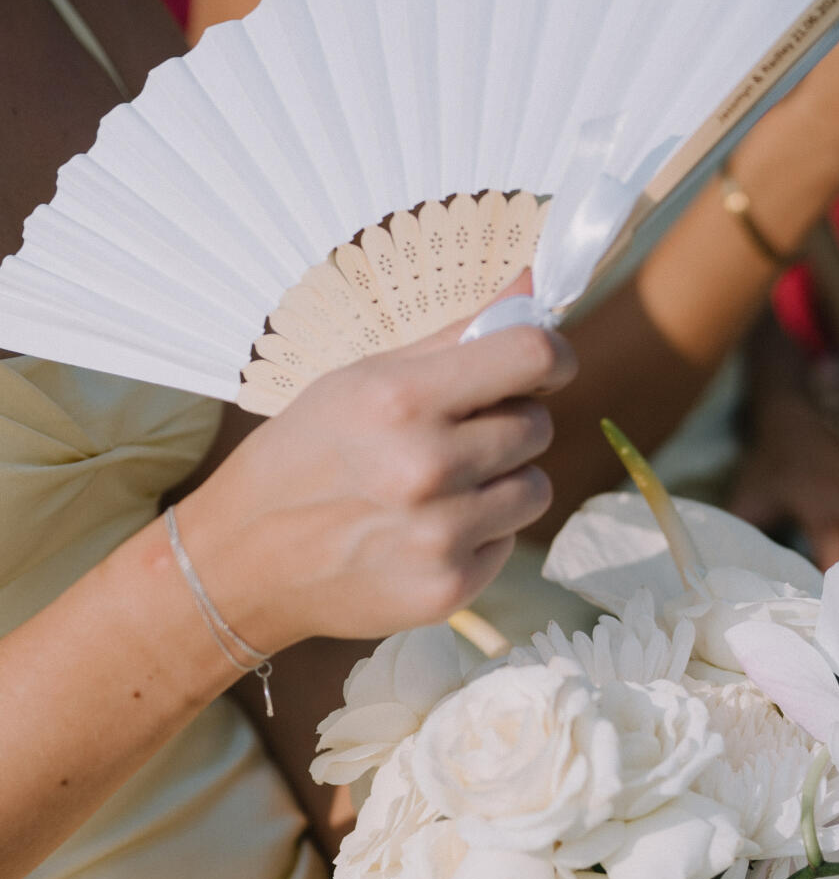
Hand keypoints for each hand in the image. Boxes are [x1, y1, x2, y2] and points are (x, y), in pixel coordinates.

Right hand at [177, 318, 577, 654]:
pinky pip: (509, 543)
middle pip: (538, 426)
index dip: (553, 357)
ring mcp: (440, 534)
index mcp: (401, 399)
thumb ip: (454, 339)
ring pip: (535, 488)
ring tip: (443, 487)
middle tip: (458, 435)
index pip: (531, 355)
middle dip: (509, 424)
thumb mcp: (361, 380)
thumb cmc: (305, 455)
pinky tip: (425, 531)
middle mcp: (427, 467)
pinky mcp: (449, 588)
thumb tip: (535, 290)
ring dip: (503, 482)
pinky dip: (480, 535)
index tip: (547, 366)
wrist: (245, 560)